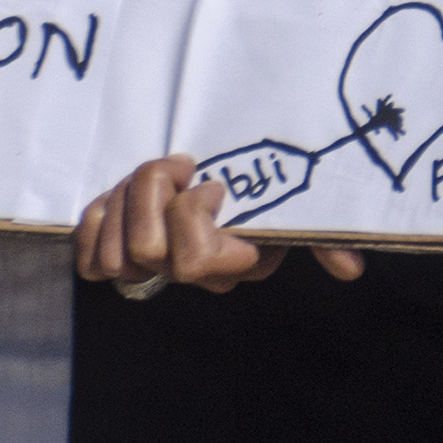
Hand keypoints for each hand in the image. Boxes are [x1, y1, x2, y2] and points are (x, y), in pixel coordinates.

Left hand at [74, 156, 363, 295]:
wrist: (213, 171)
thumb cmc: (260, 184)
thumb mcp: (292, 204)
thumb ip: (324, 234)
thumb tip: (352, 271)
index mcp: (233, 262)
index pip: (193, 261)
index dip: (191, 215)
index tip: (212, 184)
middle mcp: (190, 274)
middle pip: (146, 249)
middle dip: (152, 194)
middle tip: (177, 168)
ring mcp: (150, 269)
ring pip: (116, 252)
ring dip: (126, 200)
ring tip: (150, 178)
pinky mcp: (113, 258)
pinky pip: (90, 260)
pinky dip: (96, 223)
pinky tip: (115, 199)